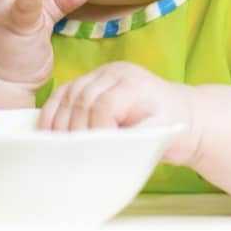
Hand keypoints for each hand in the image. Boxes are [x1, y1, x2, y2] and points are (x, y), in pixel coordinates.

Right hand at [37, 61, 201, 164]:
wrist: (181, 113)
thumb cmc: (173, 127)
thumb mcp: (161, 136)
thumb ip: (132, 141)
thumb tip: (102, 152)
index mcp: (135, 84)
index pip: (104, 105)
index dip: (95, 130)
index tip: (95, 153)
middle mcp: (115, 73)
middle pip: (82, 99)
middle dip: (74, 131)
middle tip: (73, 157)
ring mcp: (99, 75)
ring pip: (68, 94)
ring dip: (59, 123)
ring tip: (59, 149)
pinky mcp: (89, 82)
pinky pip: (63, 93)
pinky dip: (52, 112)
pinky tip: (48, 131)